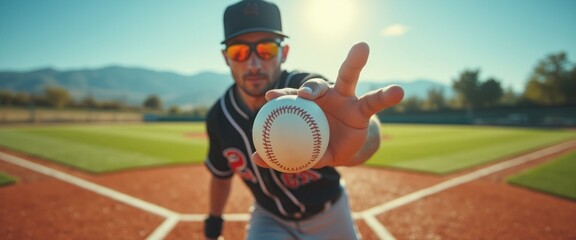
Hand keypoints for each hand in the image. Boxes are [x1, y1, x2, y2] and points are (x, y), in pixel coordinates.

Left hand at [252, 42, 403, 167]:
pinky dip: (387, 95)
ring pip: (348, 77)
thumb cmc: (318, 144)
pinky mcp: (363, 107)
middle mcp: (325, 97)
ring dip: (355, 61)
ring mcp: (345, 98)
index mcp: (307, 106)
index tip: (269, 97)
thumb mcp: (304, 152)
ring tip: (362, 48)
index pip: (292, 98)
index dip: (281, 96)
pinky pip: (375, 100)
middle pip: (317, 84)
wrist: (344, 149)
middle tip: (305, 91)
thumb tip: (256, 158)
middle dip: (310, 83)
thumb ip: (284, 154)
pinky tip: (399, 91)